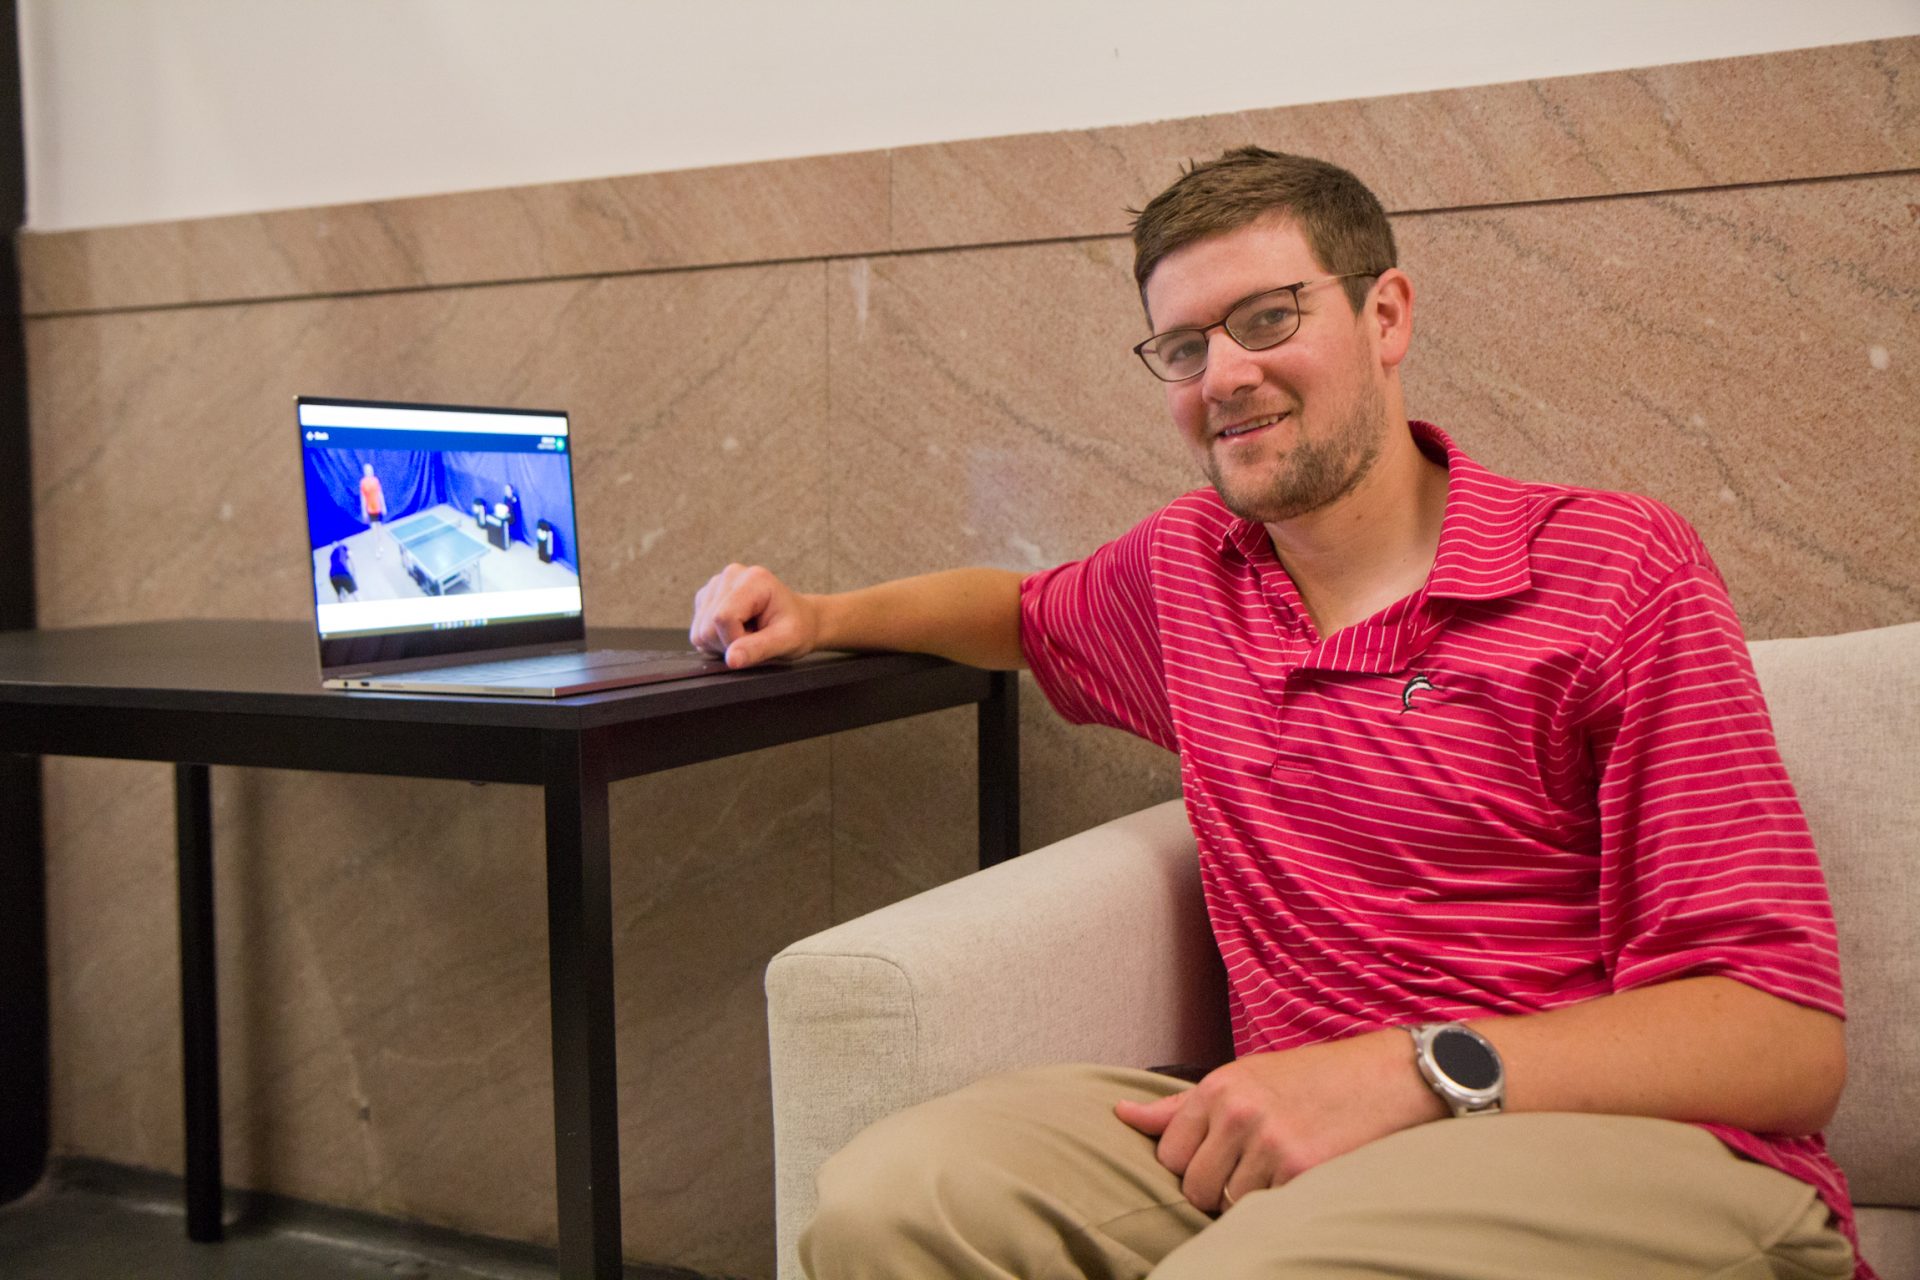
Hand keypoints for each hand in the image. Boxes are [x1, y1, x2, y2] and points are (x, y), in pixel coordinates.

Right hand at [689, 563, 820, 667]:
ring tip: (747, 634)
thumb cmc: (797, 627)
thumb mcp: (787, 641)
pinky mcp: (707, 597)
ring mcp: (716, 585)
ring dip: (722, 642)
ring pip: (699, 630)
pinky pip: (698, 630)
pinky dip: (716, 639)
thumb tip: (731, 659)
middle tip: (754, 638)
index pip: (723, 617)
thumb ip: (758, 649)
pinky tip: (736, 631)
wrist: (798, 619)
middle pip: (707, 625)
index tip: (756, 642)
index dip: (735, 640)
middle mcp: (731, 576)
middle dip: (729, 643)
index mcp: (753, 580)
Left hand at [1114, 1030, 1443, 1212]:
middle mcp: (1238, 1112)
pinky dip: (1283, 1201)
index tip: (1220, 1156)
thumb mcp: (1245, 1077)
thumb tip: (1121, 1114)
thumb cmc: (1316, 1079)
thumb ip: (1183, 1106)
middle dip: (1216, 1188)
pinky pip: (1267, 1209)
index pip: (1167, 1153)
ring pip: (1228, 1204)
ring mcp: (1269, 1142)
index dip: (1191, 1164)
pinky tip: (1304, 1173)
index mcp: (1218, 1087)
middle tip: (1254, 1167)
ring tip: (1282, 1166)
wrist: (1392, 1077)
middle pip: (1193, 1187)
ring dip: (1252, 1197)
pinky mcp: (1301, 1169)